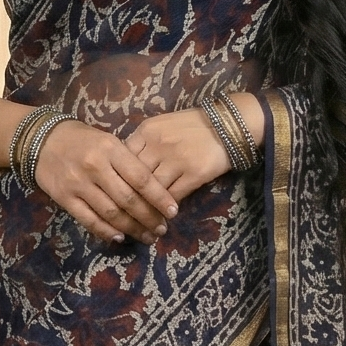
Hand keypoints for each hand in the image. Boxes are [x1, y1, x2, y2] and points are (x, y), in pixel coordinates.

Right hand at [34, 119, 179, 244]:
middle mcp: (96, 167)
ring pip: (111, 213)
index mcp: (111, 149)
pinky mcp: (65, 198)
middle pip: (128, 199)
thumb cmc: (83, 140)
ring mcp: (78, 184)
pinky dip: (106, 232)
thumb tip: (154, 190)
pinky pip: (89, 220)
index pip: (141, 178)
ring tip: (146, 236)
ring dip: (131, 228)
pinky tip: (119, 237)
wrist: (42, 140)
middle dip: (149, 218)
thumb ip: (128, 163)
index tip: (173, 212)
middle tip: (161, 229)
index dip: (159, 198)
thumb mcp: (108, 141)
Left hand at [125, 96, 262, 202]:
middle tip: (127, 215)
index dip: (119, 179)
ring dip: (148, 208)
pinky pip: (173, 196)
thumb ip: (141, 144)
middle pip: (135, 179)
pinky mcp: (194, 174)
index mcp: (146, 132)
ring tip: (145, 220)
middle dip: (130, 199)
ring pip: (153, 191)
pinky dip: (166, 208)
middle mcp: (158, 145)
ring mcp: (176, 160)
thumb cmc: (191, 126)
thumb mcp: (160, 126)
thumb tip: (123, 168)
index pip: (123, 160)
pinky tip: (164, 214)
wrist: (227, 125)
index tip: (118, 193)